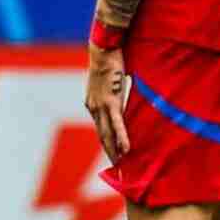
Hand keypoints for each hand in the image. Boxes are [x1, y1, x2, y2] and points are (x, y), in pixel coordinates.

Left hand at [84, 44, 131, 162]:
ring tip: (122, 166)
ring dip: (115, 151)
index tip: (112, 157)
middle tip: (117, 170)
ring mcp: (101, 106)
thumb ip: (113, 93)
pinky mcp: (111, 101)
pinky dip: (122, 137)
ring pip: (108, 134)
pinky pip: (118, 123)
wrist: (103, 49)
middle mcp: (94, 108)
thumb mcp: (109, 82)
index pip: (100, 129)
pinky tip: (126, 149)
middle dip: (109, 154)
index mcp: (92, 104)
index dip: (106, 144)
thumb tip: (122, 99)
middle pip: (102, 136)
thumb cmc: (109, 62)